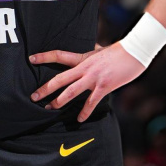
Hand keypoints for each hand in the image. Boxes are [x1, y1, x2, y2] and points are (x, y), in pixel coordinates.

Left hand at [29, 42, 145, 121]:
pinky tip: (79, 119)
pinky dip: (84, 112)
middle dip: (45, 88)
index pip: (59, 55)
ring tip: (50, 108)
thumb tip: (93, 47)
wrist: (134, 52)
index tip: (31, 59)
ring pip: (71, 92)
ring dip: (59, 101)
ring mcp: (93, 78)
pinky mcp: (104, 87)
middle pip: (60, 78)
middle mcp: (85, 68)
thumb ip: (94, 50)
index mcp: (83, 58)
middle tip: (33, 96)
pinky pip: (91, 102)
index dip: (44, 57)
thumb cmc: (119, 51)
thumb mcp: (101, 49)